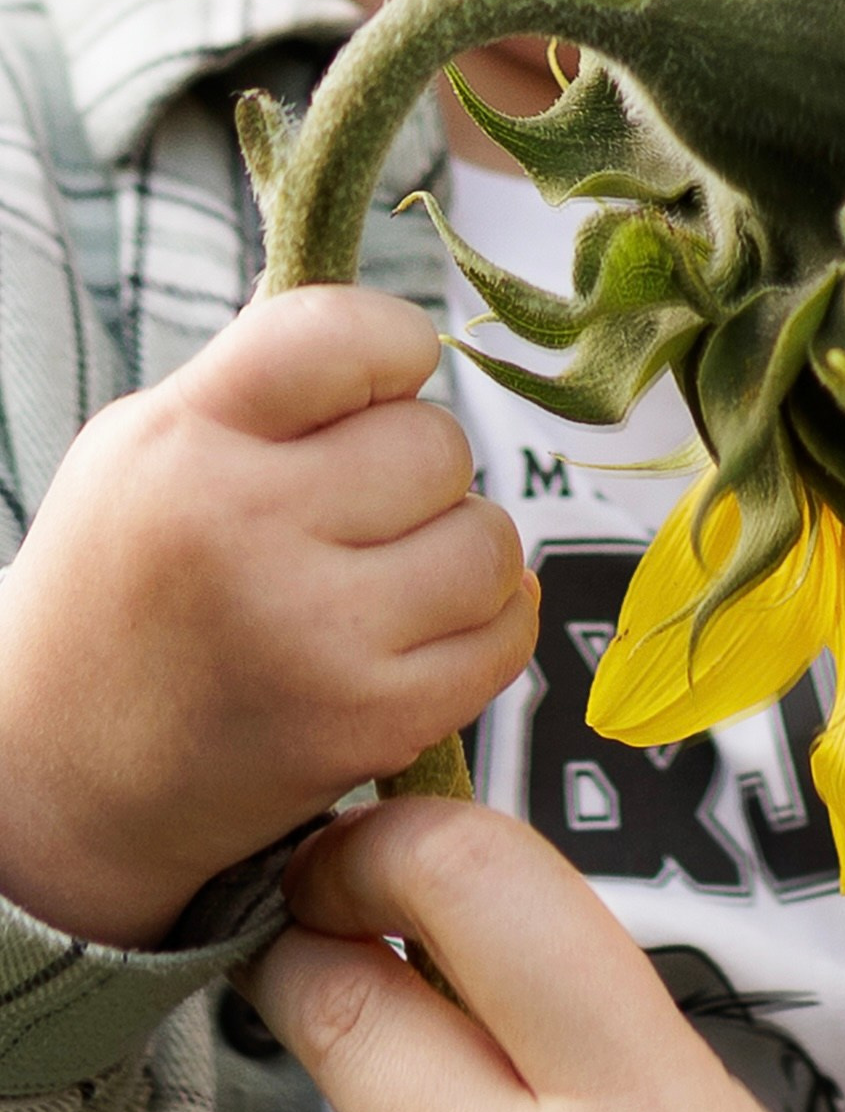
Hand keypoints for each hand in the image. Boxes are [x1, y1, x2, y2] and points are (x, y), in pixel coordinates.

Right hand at [0, 288, 536, 945]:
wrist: (71, 777)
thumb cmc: (123, 598)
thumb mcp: (139, 455)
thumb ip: (263, 389)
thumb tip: (411, 349)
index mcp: (182, 444)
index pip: (347, 334)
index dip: (394, 349)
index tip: (383, 385)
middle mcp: (247, 532)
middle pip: (437, 445)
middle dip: (417, 472)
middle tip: (360, 516)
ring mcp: (317, 635)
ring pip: (490, 541)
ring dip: (460, 551)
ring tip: (391, 576)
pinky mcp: (373, 719)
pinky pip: (506, 635)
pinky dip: (488, 623)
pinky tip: (430, 628)